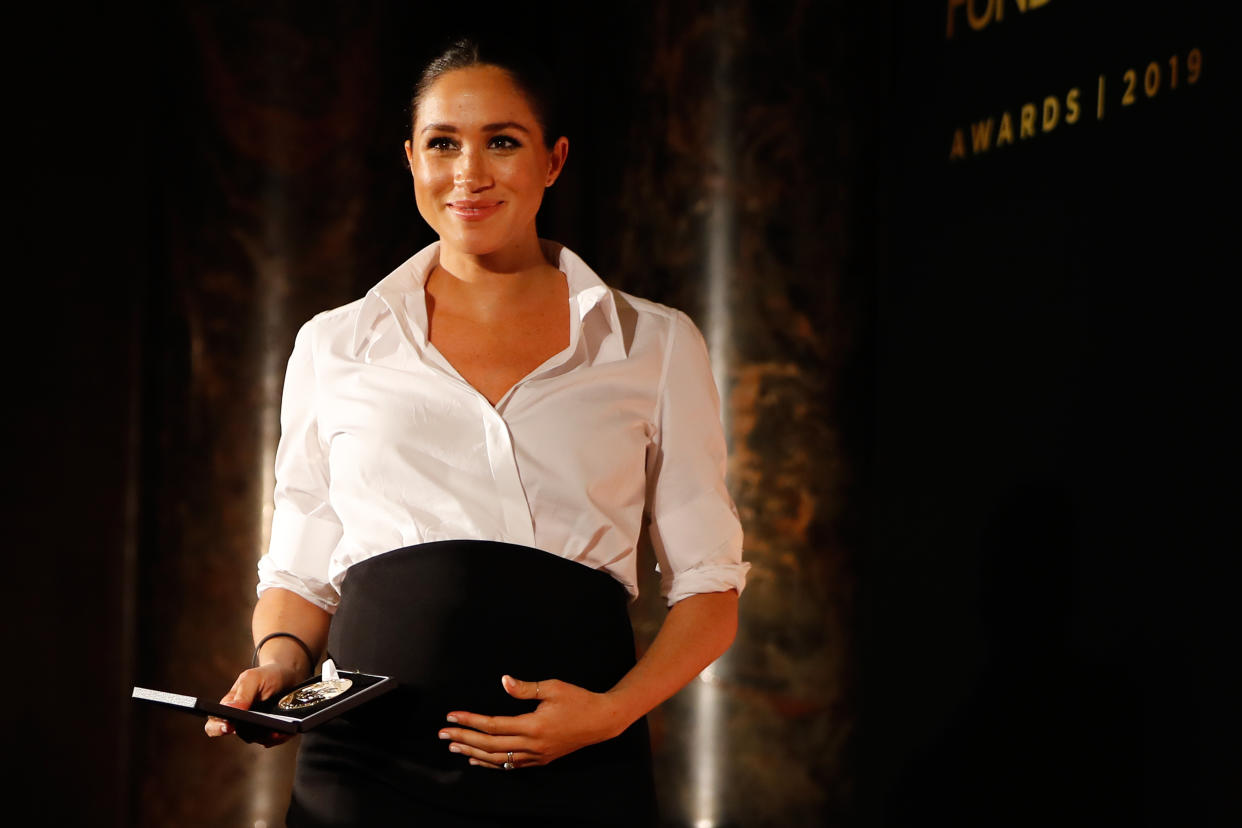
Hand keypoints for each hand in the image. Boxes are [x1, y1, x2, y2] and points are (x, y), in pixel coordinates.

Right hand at [203, 663, 295, 747]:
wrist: (290, 674)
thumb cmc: (267, 675)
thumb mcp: (253, 678)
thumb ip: (242, 694)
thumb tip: (228, 710)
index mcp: (230, 708)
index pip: (214, 725)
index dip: (218, 728)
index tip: (229, 726)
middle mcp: (241, 721)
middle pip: (241, 735)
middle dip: (252, 732)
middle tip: (265, 727)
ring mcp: (258, 727)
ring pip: (259, 740)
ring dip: (269, 736)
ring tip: (279, 729)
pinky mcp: (273, 730)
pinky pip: (275, 739)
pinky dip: (281, 736)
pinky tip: (287, 729)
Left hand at [438, 675, 632, 768]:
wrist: (602, 721)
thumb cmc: (579, 699)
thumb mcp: (553, 687)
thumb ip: (525, 688)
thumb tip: (503, 681)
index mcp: (533, 726)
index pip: (493, 725)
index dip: (470, 720)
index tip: (452, 715)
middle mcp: (532, 745)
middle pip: (490, 745)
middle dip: (464, 738)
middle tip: (443, 734)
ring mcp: (537, 755)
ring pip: (498, 759)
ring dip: (473, 752)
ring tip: (454, 747)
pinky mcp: (542, 758)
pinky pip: (511, 764)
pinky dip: (491, 763)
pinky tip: (477, 760)